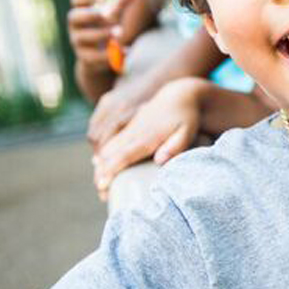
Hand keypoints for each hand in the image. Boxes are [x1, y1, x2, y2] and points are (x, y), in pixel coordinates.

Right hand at [68, 0, 138, 74]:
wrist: (100, 55)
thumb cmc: (106, 27)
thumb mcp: (114, 14)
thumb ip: (122, 1)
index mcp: (82, 12)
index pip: (76, 1)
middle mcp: (76, 27)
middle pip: (74, 17)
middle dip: (91, 15)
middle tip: (109, 15)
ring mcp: (78, 42)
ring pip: (82, 37)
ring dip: (101, 34)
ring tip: (120, 32)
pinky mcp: (85, 58)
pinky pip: (92, 57)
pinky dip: (109, 55)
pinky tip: (125, 50)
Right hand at [91, 77, 210, 200]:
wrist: (179, 95)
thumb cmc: (187, 117)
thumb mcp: (187, 131)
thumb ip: (175, 146)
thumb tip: (160, 161)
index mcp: (147, 137)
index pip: (123, 155)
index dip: (111, 171)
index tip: (102, 185)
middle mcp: (133, 132)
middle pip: (109, 154)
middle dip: (101, 173)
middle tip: (102, 193)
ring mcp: (128, 129)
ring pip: (106, 148)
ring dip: (100, 165)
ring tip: (101, 185)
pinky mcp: (127, 127)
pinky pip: (109, 141)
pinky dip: (103, 154)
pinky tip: (101, 165)